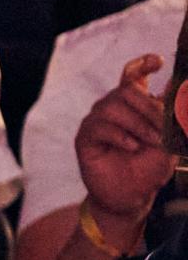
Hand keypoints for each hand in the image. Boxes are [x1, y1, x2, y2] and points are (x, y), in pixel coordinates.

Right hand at [75, 54, 175, 226]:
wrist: (131, 196)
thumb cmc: (150, 168)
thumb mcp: (170, 140)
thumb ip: (172, 116)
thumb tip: (174, 89)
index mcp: (133, 104)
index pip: (132, 75)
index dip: (142, 64)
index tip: (159, 62)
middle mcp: (113, 108)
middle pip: (126, 89)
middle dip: (149, 106)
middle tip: (163, 127)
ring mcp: (97, 122)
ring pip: (113, 107)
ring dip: (137, 123)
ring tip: (151, 141)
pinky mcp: (85, 139)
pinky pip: (100, 127)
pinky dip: (120, 136)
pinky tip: (132, 147)